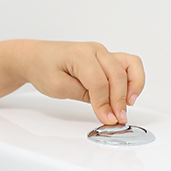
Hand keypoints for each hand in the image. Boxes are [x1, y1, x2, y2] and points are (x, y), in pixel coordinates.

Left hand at [19, 41, 145, 126]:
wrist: (36, 57)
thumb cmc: (43, 67)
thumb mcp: (57, 87)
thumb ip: (83, 95)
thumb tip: (105, 108)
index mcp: (80, 54)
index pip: (99, 82)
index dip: (104, 103)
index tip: (107, 119)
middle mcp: (95, 50)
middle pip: (117, 75)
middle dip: (119, 100)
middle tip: (117, 119)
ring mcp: (103, 53)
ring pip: (130, 66)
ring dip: (133, 87)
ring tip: (128, 105)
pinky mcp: (106, 58)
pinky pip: (129, 65)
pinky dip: (134, 79)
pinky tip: (130, 94)